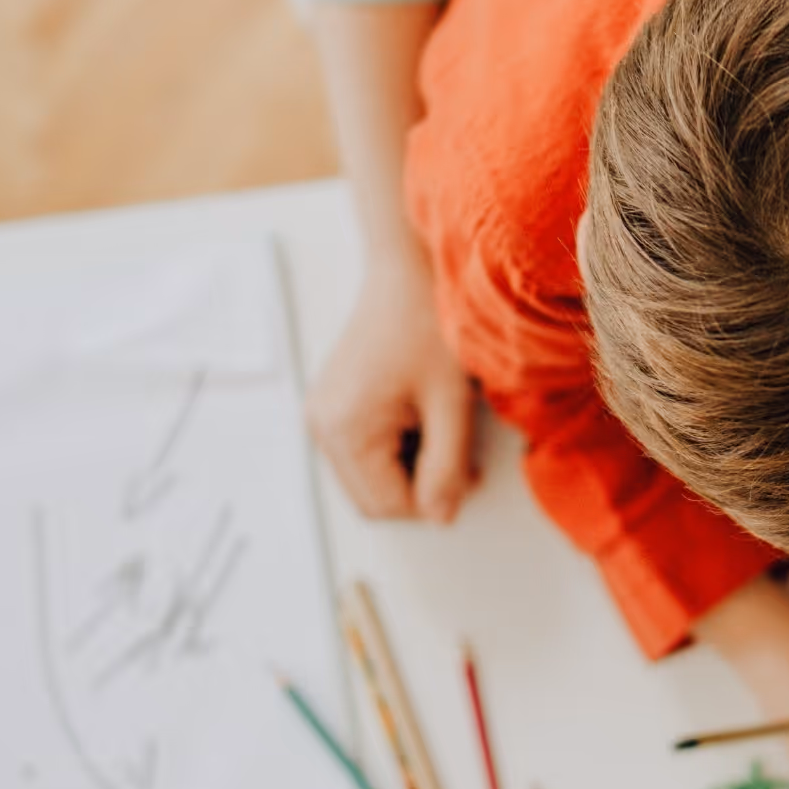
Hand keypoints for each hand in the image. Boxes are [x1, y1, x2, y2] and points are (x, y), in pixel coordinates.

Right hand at [307, 249, 478, 521]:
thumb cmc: (430, 322)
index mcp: (344, 429)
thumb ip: (447, 468)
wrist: (410, 269)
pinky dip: (398, 447)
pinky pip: (364, 450)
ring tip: (442, 424)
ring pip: (369, 477)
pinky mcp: (332, 403)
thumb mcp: (451, 403)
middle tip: (460, 453)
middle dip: (420, 487)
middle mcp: (320, 426)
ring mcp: (322, 414)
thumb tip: (441, 519)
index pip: (386, 505)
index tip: (468, 474)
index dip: (432, 502)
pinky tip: (423, 415)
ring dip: (411, 467)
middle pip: (372, 498)